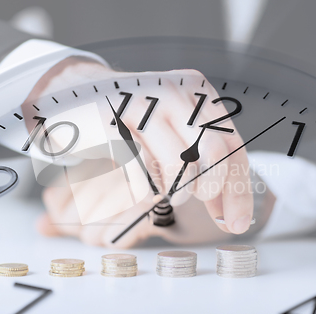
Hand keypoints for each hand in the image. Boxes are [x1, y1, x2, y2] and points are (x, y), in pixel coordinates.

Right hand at [22, 56, 258, 247]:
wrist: (77, 92)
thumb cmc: (134, 119)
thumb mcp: (176, 126)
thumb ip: (205, 159)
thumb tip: (229, 209)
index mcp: (196, 89)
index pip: (232, 145)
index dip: (238, 191)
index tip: (236, 223)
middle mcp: (173, 92)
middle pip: (213, 154)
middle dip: (210, 191)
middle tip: (193, 200)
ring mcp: (141, 104)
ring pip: (178, 164)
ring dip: (176, 192)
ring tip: (166, 191)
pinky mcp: (110, 122)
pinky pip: (140, 169)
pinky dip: (145, 186)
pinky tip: (141, 180)